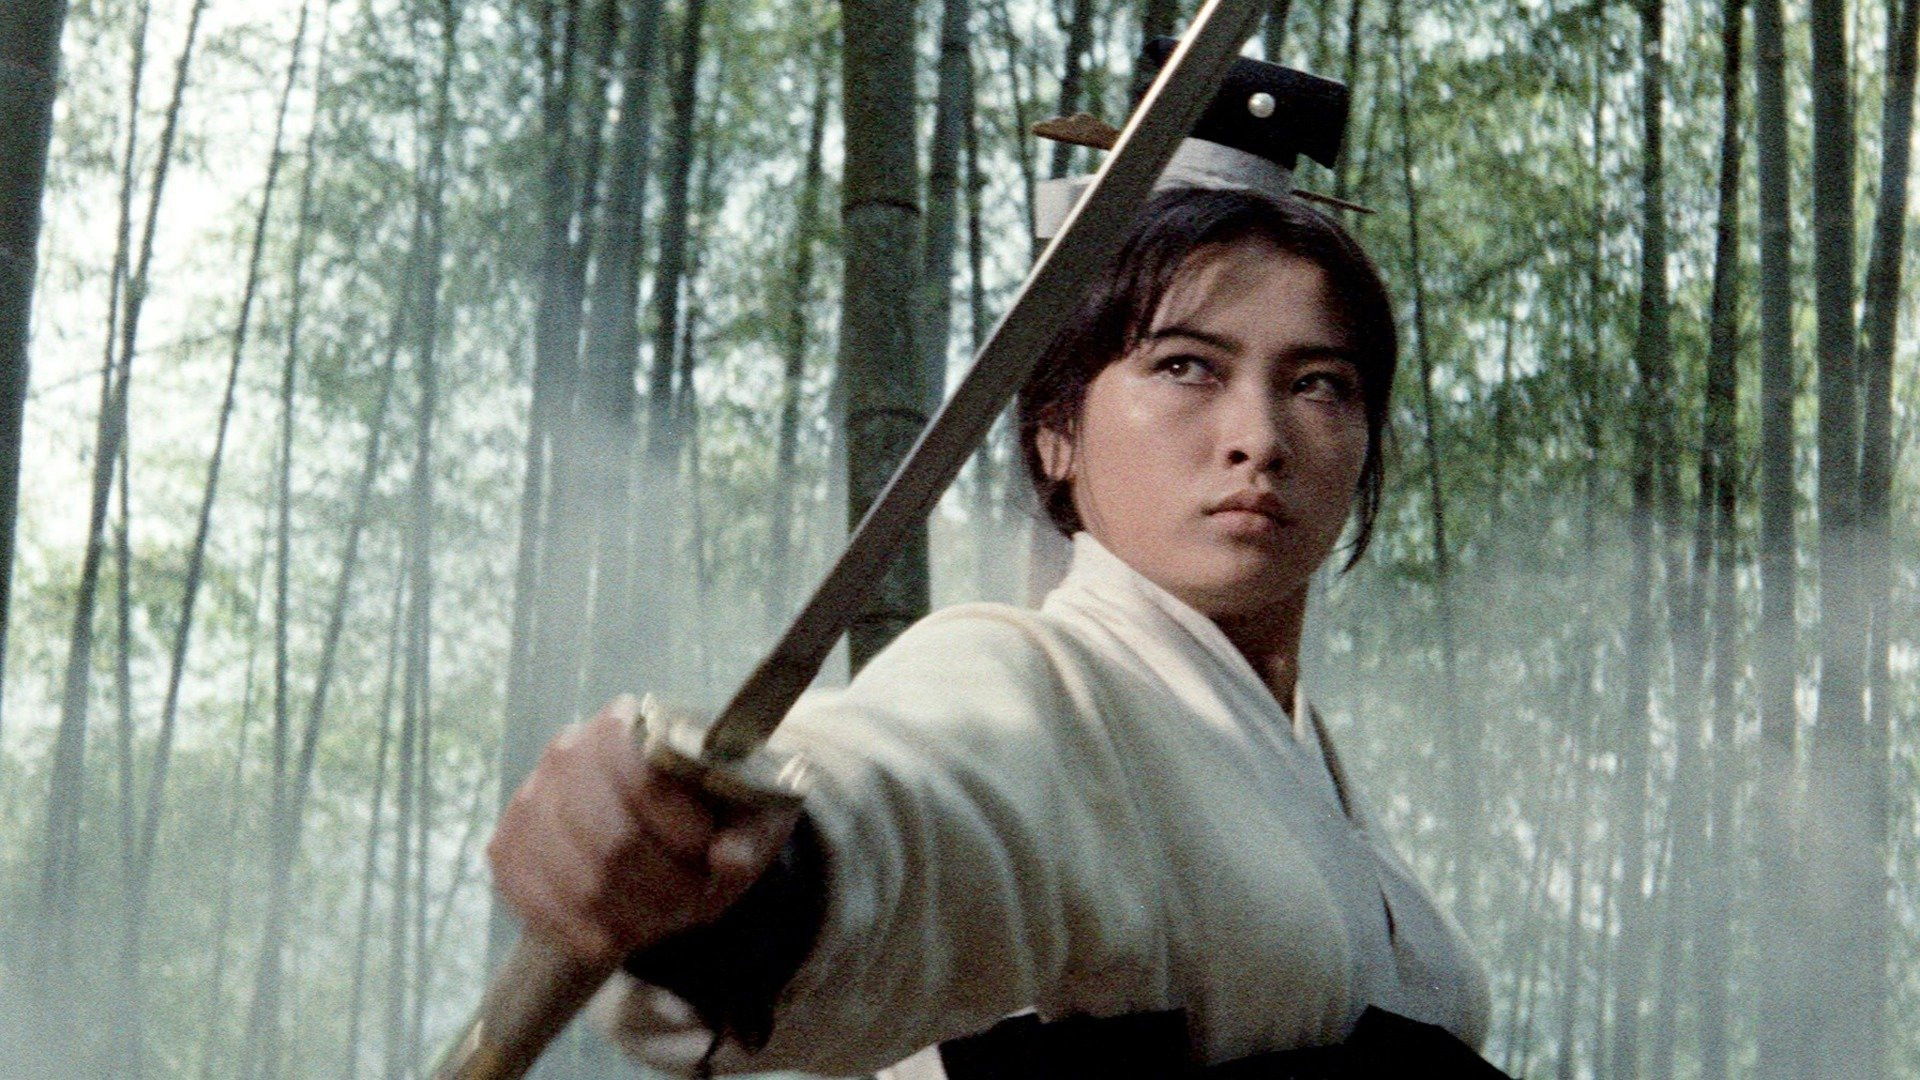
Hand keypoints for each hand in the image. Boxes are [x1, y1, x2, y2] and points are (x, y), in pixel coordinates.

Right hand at [487, 696, 801, 964]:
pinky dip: (583, 934)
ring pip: (579, 884)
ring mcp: (528, 800)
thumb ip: (749, 835)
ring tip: (662, 918)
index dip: (680, 830)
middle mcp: (567, 751)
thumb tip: (728, 860)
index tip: (706, 852)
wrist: (655, 821)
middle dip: (663, 888)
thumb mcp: (751, 812)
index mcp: (629, 723)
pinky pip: (536, 907)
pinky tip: (616, 936)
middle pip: (611, 842)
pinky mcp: (506, 848)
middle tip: (692, 901)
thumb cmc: (711, 810)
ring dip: (632, 918)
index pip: (644, 779)